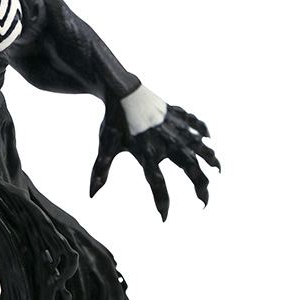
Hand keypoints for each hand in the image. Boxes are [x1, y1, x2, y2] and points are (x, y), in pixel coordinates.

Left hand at [90, 101, 219, 220]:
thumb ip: (101, 171)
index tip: (164, 219)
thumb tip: (90, 194)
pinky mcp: (177, 115)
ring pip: (201, 148)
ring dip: (211, 160)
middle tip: (203, 203)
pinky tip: (207, 138)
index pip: (157, 185)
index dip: (162, 204)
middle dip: (201, 189)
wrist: (120, 88)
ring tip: (218, 171)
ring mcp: (175, 129)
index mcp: (148, 153)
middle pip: (191, 170)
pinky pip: (196, 124)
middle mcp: (167, 143)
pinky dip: (203, 131)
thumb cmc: (113, 120)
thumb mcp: (106, 146)